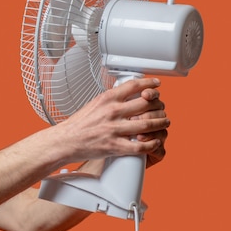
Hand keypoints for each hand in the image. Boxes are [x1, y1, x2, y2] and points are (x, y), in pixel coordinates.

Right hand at [53, 78, 169, 163]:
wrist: (65, 141)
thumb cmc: (78, 125)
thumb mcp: (93, 104)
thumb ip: (110, 99)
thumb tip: (124, 94)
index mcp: (107, 99)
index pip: (134, 85)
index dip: (149, 84)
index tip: (156, 85)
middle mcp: (112, 111)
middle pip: (146, 103)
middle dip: (159, 105)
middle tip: (162, 107)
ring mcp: (114, 129)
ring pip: (148, 124)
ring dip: (161, 123)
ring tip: (164, 122)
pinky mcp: (115, 146)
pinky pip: (140, 145)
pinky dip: (152, 143)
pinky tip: (154, 141)